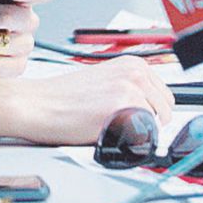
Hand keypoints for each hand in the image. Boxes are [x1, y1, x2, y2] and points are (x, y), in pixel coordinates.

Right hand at [0, 57, 173, 144]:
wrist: (37, 103)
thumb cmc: (61, 95)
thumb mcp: (102, 79)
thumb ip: (128, 87)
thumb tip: (150, 107)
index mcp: (131, 63)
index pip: (164, 95)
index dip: (150, 110)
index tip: (134, 113)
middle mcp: (135, 74)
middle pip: (166, 111)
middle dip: (148, 121)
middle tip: (119, 121)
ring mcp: (132, 91)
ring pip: (156, 125)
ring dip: (138, 130)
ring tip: (109, 124)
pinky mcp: (125, 110)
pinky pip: (144, 136)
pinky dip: (130, 139)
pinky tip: (107, 130)